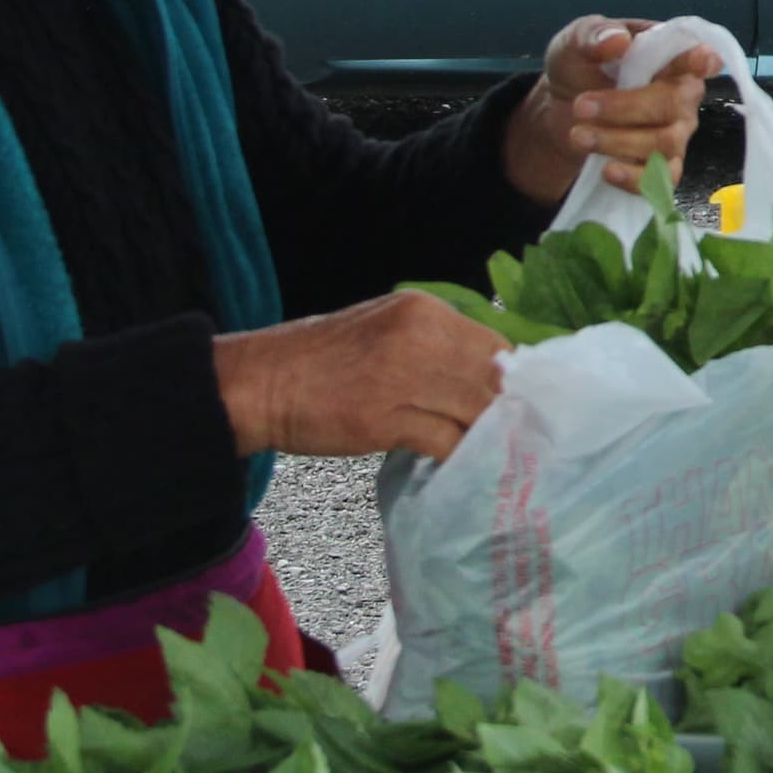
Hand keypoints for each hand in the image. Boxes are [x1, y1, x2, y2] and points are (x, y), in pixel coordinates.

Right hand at [215, 290, 504, 461]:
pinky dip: (456, 456)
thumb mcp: (386, 328)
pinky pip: (446, 442)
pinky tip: (453, 462)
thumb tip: (487, 374)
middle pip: (492, 378)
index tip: (511, 401)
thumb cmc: (322, 358)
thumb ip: (435, 344)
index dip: (507, 378)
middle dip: (502, 409)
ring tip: (486, 451)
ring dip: (483, 435)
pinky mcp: (385, 420)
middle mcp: (420, 337)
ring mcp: (403, 378)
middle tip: (508, 434)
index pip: (494, 344)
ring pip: (476, 411)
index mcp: (423, 310)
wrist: (261, 382)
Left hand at [503, 17, 716, 201]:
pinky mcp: (660, 168)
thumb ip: (593, 36)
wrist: (558, 111)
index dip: (702, 61)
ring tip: (578, 135)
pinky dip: (634, 178)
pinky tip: (607, 170)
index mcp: (669, 58)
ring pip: (664, 144)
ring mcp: (675, 135)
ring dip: (617, 141)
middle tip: (581, 106)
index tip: (701, 61)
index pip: (696, 57)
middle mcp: (682, 97)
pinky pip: (661, 181)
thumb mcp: (575, 43)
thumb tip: (618, 40)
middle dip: (626, 107)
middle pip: (675, 105)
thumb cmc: (580, 67)